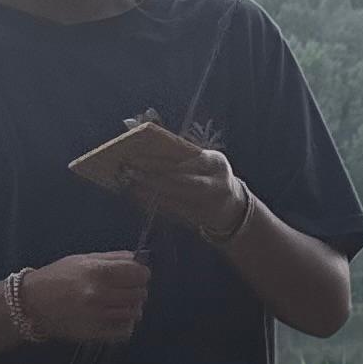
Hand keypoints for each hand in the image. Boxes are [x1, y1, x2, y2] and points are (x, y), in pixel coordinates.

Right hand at [23, 250, 148, 345]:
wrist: (31, 303)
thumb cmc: (57, 277)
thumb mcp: (82, 259)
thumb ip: (111, 258)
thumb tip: (136, 259)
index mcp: (98, 272)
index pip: (139, 274)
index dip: (141, 274)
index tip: (135, 275)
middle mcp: (100, 294)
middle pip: (140, 294)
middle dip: (137, 290)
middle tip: (126, 290)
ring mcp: (98, 316)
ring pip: (135, 313)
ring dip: (132, 308)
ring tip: (120, 304)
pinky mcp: (95, 333)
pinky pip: (125, 332)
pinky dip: (126, 325)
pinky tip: (116, 318)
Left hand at [115, 139, 248, 237]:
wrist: (233, 208)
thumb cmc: (211, 177)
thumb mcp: (205, 162)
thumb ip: (182, 154)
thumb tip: (149, 145)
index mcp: (216, 162)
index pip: (186, 158)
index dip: (161, 157)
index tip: (137, 154)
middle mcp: (216, 182)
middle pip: (180, 178)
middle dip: (152, 173)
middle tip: (129, 169)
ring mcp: (209, 202)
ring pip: (176, 195)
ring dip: (151, 189)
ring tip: (131, 182)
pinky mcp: (200, 218)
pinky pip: (173, 210)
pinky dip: (154, 202)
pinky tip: (139, 196)